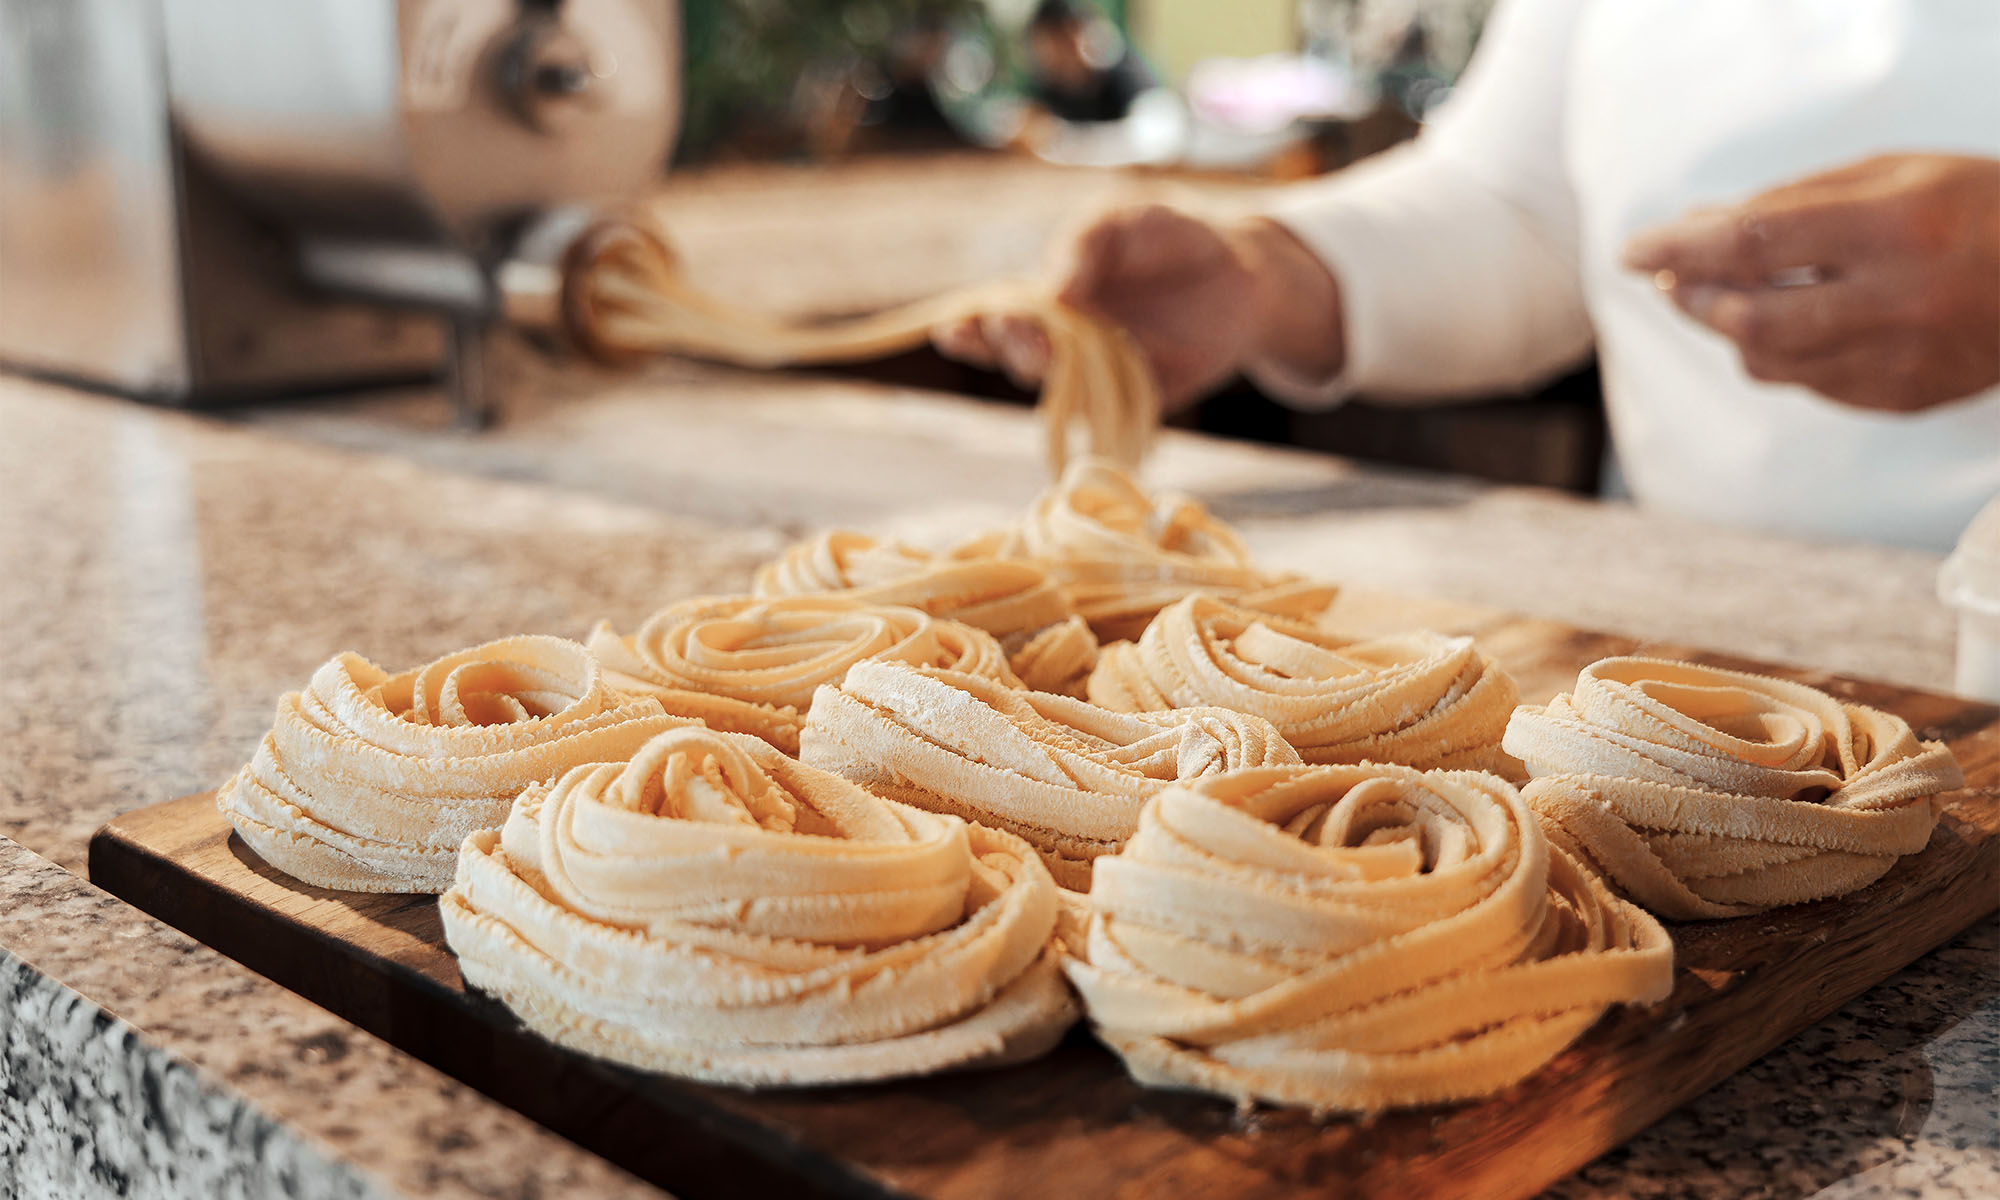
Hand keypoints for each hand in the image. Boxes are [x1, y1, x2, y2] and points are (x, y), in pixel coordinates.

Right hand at [932, 205, 1343, 409]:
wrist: (1244, 272)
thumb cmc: (1170, 238)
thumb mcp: (1121, 222)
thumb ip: (1083, 247)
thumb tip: (1053, 293)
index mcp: (1048, 299)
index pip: (995, 319)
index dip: (970, 328)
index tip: (954, 329)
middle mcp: (1066, 343)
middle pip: (1018, 356)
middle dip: (1006, 344)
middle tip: (1011, 325)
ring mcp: (1101, 374)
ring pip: (1058, 386)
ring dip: (1048, 369)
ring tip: (1048, 342)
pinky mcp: (1139, 397)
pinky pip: (1110, 409)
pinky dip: (1097, 403)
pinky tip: (1094, 382)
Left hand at [1624, 154, 1999, 412]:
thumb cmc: (1977, 208)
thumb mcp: (1895, 175)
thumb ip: (1795, 201)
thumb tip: (1699, 226)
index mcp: (1895, 227)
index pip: (1755, 243)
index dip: (1681, 247)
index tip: (1633, 251)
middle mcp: (1895, 300)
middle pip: (1751, 317)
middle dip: (1693, 299)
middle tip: (1670, 280)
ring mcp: (1900, 358)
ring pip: (1769, 361)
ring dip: (1728, 330)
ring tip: (1721, 298)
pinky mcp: (1901, 398)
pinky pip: (1808, 384)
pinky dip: (1781, 355)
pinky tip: (1788, 326)